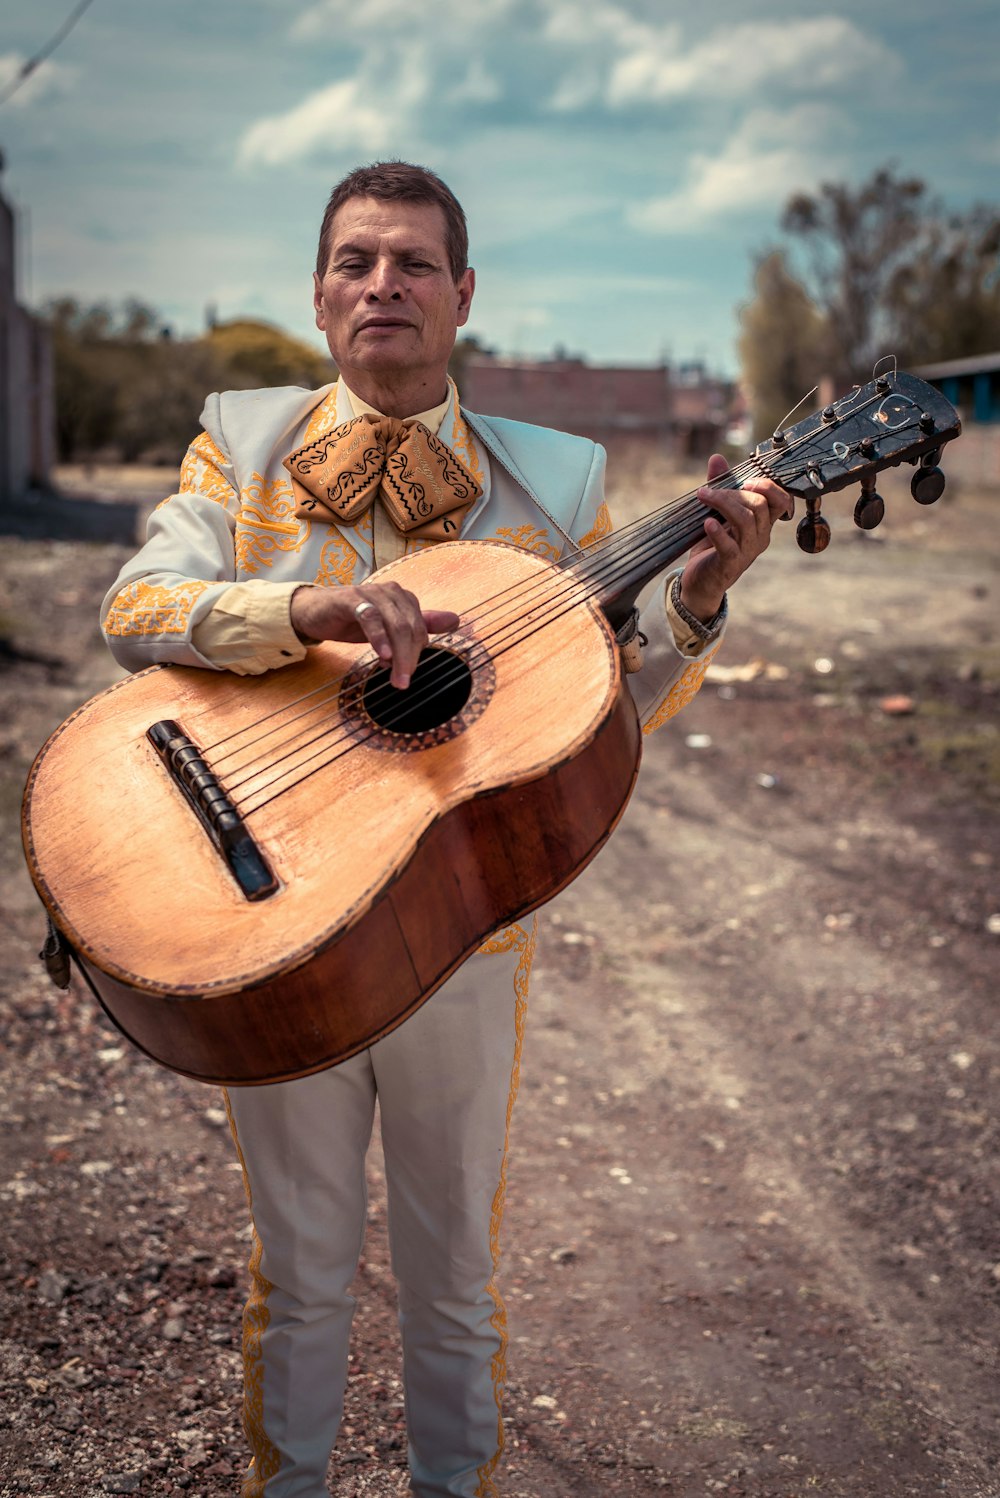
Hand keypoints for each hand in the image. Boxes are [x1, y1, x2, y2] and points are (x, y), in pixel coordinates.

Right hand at [290, 583, 459, 689]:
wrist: (314, 612)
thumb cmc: (353, 620)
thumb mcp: (388, 627)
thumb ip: (420, 624)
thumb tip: (455, 620)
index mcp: (403, 598)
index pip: (421, 629)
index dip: (417, 654)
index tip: (406, 676)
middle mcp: (391, 592)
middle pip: (411, 628)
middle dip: (410, 658)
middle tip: (402, 683)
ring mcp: (371, 593)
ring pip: (395, 625)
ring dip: (398, 655)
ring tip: (395, 678)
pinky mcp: (351, 599)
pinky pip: (370, 618)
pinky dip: (379, 638)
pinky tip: (382, 656)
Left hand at [679, 453, 793, 621]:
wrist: (701, 581)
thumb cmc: (712, 544)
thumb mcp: (717, 512)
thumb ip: (720, 485)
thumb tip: (717, 458)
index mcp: (762, 523)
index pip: (782, 501)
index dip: (769, 487)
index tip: (748, 480)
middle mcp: (760, 536)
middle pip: (759, 505)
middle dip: (733, 492)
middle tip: (708, 491)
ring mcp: (746, 551)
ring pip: (745, 520)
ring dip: (723, 504)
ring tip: (703, 498)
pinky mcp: (729, 564)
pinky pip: (729, 546)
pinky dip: (717, 533)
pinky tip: (707, 523)